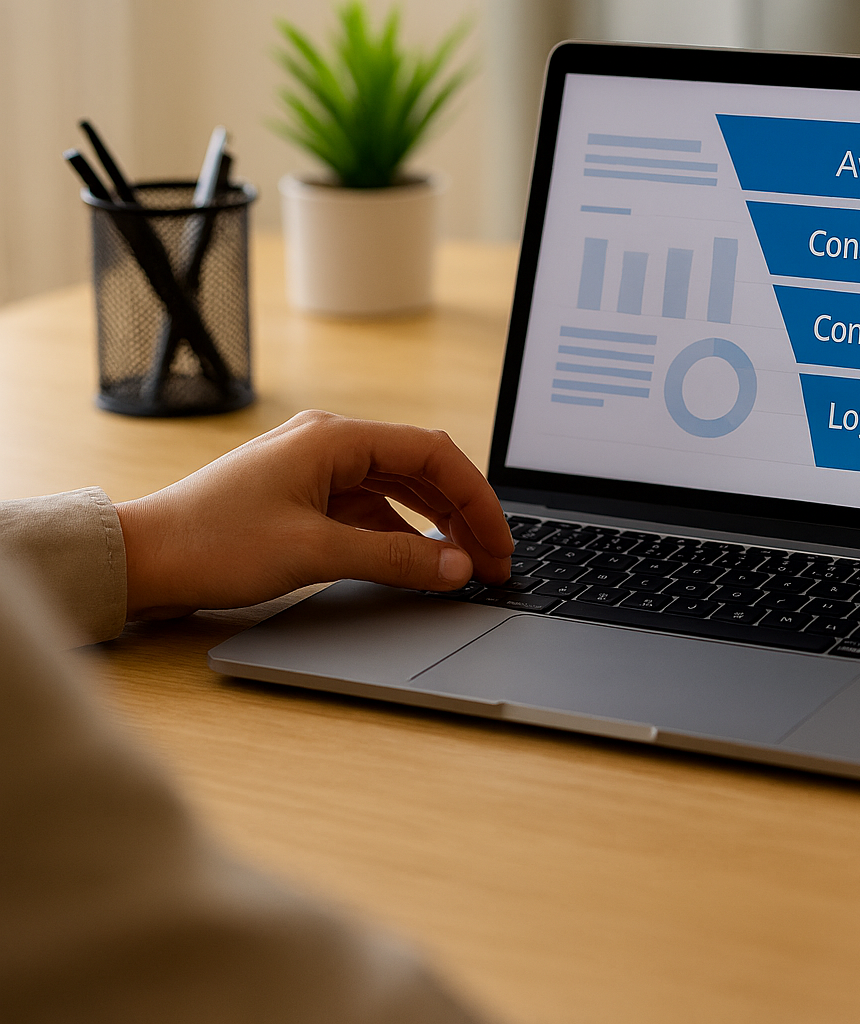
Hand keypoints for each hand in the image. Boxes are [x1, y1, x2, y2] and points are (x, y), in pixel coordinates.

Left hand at [115, 410, 512, 618]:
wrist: (143, 558)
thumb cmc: (213, 543)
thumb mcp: (315, 552)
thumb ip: (395, 559)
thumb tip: (457, 567)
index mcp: (335, 439)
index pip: (434, 454)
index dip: (477, 498)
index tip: (500, 541)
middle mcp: (330, 445)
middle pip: (423, 471)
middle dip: (464, 515)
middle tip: (495, 561)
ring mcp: (317, 471)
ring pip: (400, 491)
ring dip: (437, 526)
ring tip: (466, 565)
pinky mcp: (305, 498)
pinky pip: (372, 510)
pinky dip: (402, 535)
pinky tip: (417, 563)